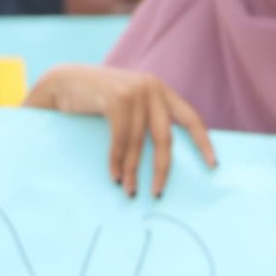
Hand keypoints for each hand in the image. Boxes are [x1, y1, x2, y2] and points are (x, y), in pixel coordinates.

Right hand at [24, 64, 216, 197]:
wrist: (62, 82)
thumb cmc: (95, 100)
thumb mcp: (128, 106)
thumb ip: (145, 121)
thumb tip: (162, 158)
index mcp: (160, 91)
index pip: (190, 118)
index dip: (203, 142)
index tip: (213, 164)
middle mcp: (152, 88)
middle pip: (165, 138)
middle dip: (162, 169)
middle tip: (157, 193)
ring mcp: (135, 92)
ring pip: (139, 142)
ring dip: (133, 171)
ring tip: (129, 190)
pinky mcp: (117, 99)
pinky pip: (120, 139)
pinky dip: (117, 161)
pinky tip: (115, 176)